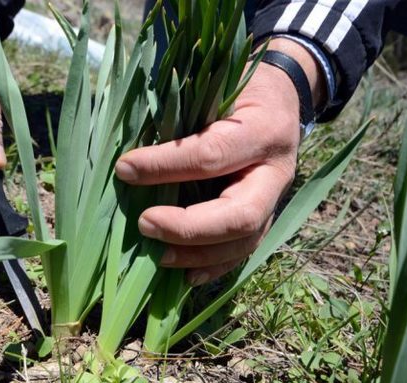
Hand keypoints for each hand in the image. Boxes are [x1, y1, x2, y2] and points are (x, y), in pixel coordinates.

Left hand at [115, 39, 325, 285]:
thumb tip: (131, 152)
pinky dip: (214, 266)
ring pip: (244, 241)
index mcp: (264, 128)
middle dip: (188, 228)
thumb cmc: (240, 85)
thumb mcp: (215, 84)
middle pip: (240, 216)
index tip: (124, 169)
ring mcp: (276, 198)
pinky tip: (185, 274)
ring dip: (198, 255)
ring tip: (158, 257)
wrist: (281, 96)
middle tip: (144, 224)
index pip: (211, 155)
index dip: (165, 166)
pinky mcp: (267, 215)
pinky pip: (244, 249)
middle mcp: (277, 170)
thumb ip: (182, 114)